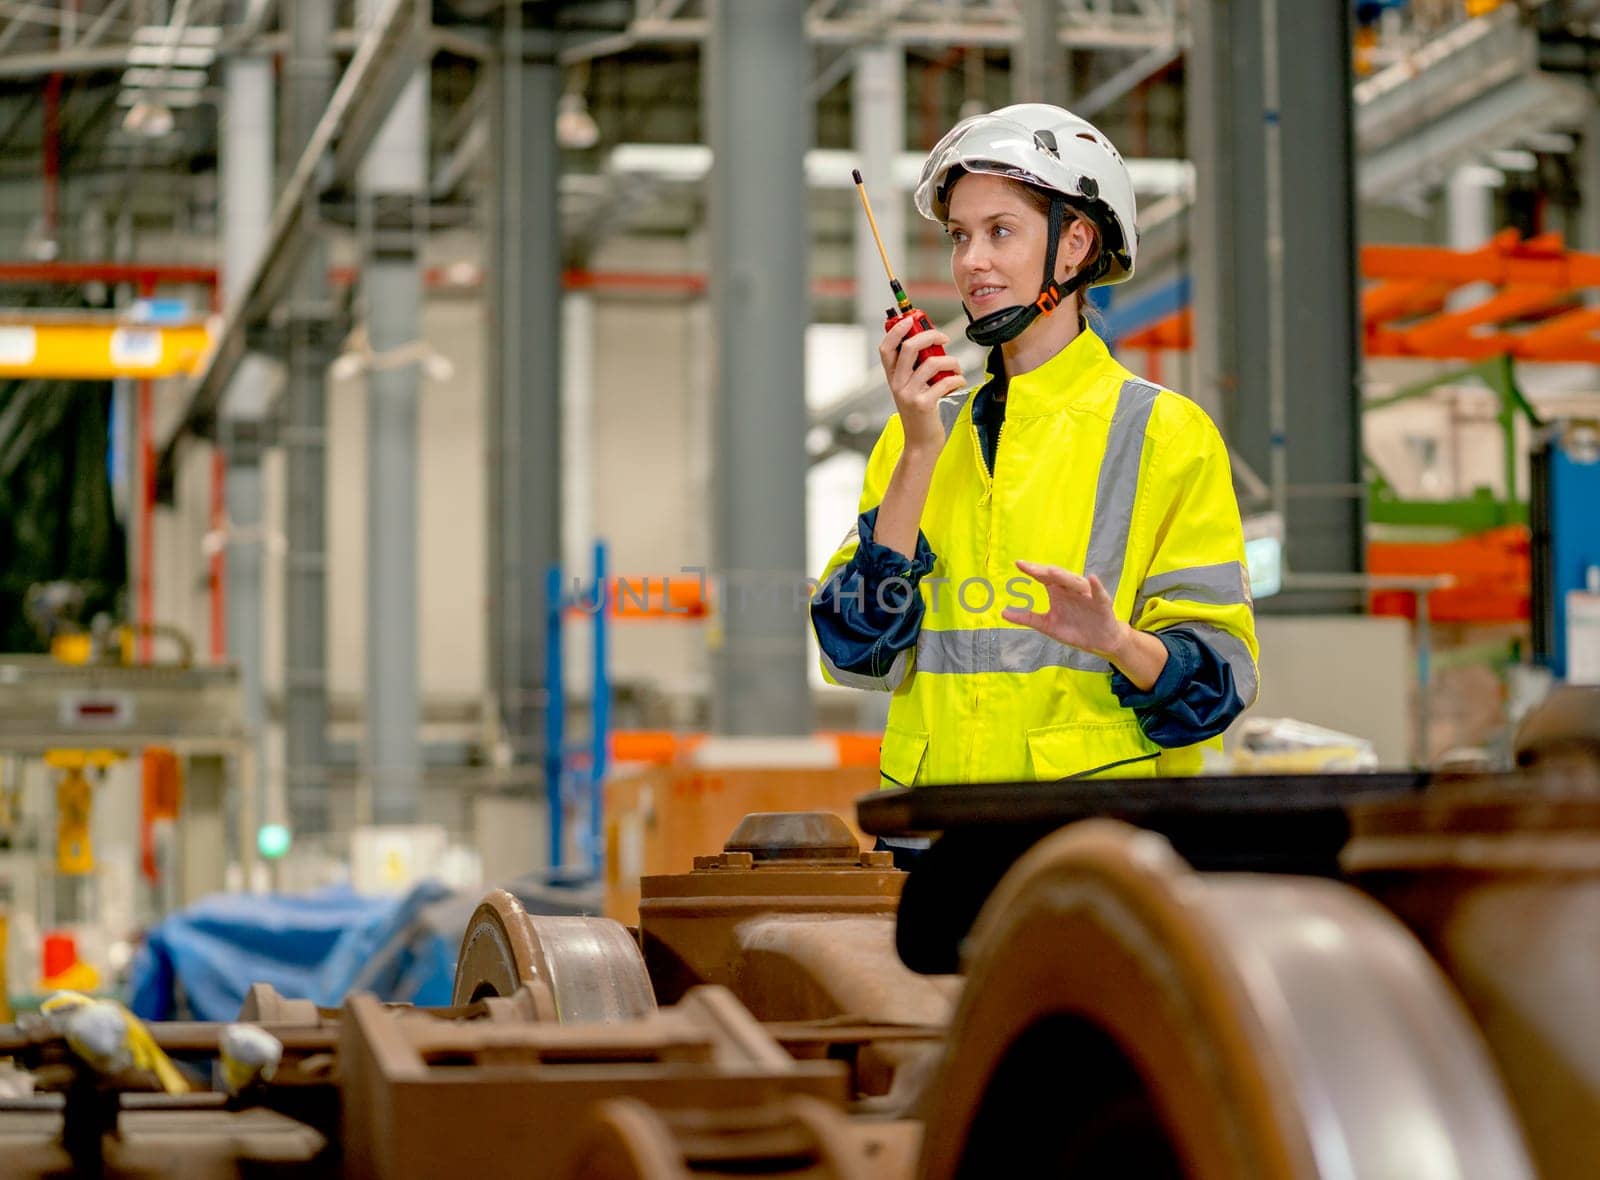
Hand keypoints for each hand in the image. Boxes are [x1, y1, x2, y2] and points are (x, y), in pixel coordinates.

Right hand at [879, 316, 965, 453]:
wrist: (920, 444)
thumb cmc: (920, 415)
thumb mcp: (911, 389)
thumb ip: (915, 368)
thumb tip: (932, 343)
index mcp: (892, 378)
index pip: (886, 348)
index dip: (896, 330)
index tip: (911, 320)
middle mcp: (897, 384)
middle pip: (908, 347)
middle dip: (929, 336)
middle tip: (944, 338)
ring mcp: (909, 394)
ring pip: (931, 363)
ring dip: (950, 361)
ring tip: (957, 368)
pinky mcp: (923, 405)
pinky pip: (944, 382)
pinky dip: (957, 379)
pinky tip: (959, 382)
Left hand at [1002, 559, 1128, 659]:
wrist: (1099, 642)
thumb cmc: (1074, 629)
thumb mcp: (1047, 625)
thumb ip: (1027, 618)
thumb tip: (1003, 612)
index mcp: (1058, 591)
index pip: (1043, 577)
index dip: (1032, 570)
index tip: (1018, 564)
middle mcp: (1071, 589)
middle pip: (1057, 576)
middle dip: (1043, 571)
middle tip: (1029, 566)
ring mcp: (1087, 595)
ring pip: (1075, 582)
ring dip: (1065, 577)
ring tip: (1052, 572)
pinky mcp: (1102, 603)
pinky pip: (1099, 593)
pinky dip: (1096, 586)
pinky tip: (1092, 578)